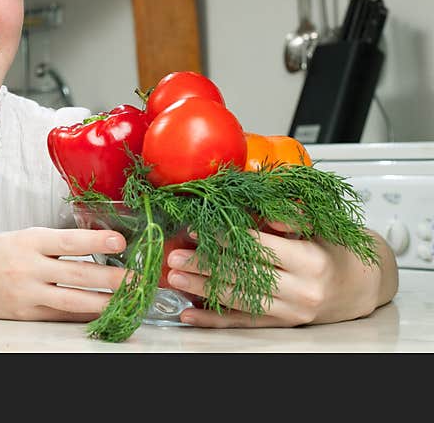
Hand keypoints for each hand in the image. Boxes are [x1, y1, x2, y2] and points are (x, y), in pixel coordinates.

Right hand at [0, 227, 127, 321]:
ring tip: (129, 299)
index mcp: (28, 241)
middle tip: (139, 278)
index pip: (68, 241)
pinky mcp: (26, 314)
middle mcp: (28, 267)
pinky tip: (103, 313)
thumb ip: (51, 242)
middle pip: (78, 274)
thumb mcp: (19, 236)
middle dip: (113, 277)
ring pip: (73, 300)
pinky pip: (61, 316)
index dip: (97, 240)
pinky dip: (84, 315)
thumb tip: (92, 244)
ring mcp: (27, 293)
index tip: (121, 240)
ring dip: (105, 301)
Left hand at [163, 222, 396, 327]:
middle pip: (244, 275)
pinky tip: (191, 314)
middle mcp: (302, 290)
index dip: (225, 237)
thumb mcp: (319, 226)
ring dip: (203, 289)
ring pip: (239, 300)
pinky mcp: (282, 324)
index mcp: (310, 260)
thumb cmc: (334, 248)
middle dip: (205, 265)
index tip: (196, 228)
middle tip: (174, 256)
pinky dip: (214, 319)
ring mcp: (291, 311)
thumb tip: (264, 211)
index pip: (259, 247)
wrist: (361, 285)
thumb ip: (291, 216)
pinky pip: (243, 323)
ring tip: (174, 278)